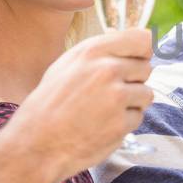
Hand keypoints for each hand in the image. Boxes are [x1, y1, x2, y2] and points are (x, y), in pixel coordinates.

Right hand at [8, 27, 154, 179]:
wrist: (36, 142)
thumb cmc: (51, 103)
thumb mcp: (69, 64)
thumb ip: (103, 52)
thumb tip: (142, 40)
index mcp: (93, 51)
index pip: (142, 39)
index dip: (143, 51)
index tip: (139, 59)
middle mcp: (107, 70)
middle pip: (146, 68)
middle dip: (133, 80)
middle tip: (108, 93)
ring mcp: (116, 97)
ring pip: (146, 94)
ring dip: (131, 103)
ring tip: (103, 110)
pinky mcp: (121, 123)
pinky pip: (138, 117)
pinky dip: (125, 123)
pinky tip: (102, 126)